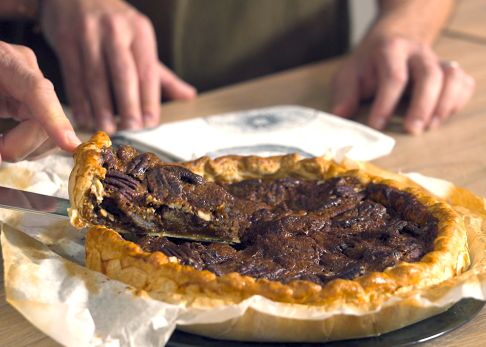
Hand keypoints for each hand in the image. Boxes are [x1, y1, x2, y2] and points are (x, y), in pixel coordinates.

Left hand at [0, 41, 79, 162]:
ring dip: (24, 149)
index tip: (69, 145)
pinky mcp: (30, 102)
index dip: (54, 120)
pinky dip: (25, 146)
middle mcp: (26, 72)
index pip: (38, 92)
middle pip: (45, 121)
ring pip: (48, 133)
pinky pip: (42, 133)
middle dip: (22, 146)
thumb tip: (1, 154)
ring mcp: (31, 88)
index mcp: (6, 61)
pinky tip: (7, 143)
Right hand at [40, 0, 195, 133]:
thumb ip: (162, 73)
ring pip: (96, 78)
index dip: (150, 100)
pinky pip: (73, 77)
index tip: (150, 123)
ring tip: (107, 128)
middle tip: (131, 128)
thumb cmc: (115, 24)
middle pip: (124, 75)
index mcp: (140, 32)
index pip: (148, 71)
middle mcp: (116, 31)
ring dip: (101, 108)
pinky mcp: (65, 40)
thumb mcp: (141, 40)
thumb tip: (189, 96)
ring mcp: (89, 34)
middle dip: (128, 105)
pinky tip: (84, 118)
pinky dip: (79, 101)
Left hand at [331, 36, 474, 133]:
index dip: (386, 103)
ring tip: (430, 126)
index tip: (377, 125)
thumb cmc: (368, 65)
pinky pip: (464, 83)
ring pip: (452, 77)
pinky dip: (457, 101)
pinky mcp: (449, 71)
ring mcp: (436, 60)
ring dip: (444, 104)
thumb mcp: (348, 75)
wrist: (392, 40)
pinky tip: (441, 117)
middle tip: (411, 130)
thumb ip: (344, 94)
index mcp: (390, 50)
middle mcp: (417, 53)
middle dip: (422, 105)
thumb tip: (340, 115)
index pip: (393, 76)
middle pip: (429, 75)